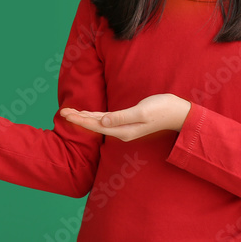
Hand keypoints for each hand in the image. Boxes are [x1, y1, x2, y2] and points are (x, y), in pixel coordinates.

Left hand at [60, 94, 191, 141]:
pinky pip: (106, 120)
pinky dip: (94, 117)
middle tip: (62, 112)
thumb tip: (103, 123)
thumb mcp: (142, 113)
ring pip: (99, 123)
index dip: (79, 120)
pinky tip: (87, 114)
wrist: (178, 112)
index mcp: (123, 131)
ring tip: (69, 113)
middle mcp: (121, 131)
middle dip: (78, 118)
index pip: (95, 126)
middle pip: (94, 125)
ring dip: (84, 117)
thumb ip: (121, 118)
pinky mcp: (127, 121)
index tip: (65, 114)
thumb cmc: (162, 109)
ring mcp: (124, 127)